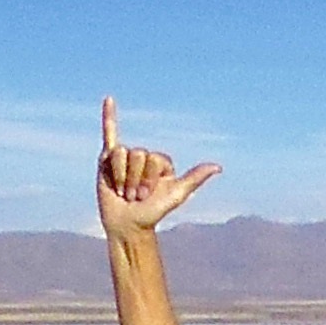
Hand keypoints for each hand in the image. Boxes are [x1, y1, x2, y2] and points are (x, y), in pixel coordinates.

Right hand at [96, 95, 219, 239]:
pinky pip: (109, 132)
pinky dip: (108, 116)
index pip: (154, 157)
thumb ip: (194, 179)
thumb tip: (218, 167)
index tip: (148, 196)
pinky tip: (109, 99)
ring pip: (120, 154)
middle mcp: (144, 157)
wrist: (128, 225)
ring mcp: (126, 158)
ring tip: (123, 192)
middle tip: (135, 197)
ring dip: (121, 177)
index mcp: (161, 162)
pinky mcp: (107, 159)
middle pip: (137, 155)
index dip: (149, 178)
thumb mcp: (176, 195)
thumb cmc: (152, 213)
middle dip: (135, 179)